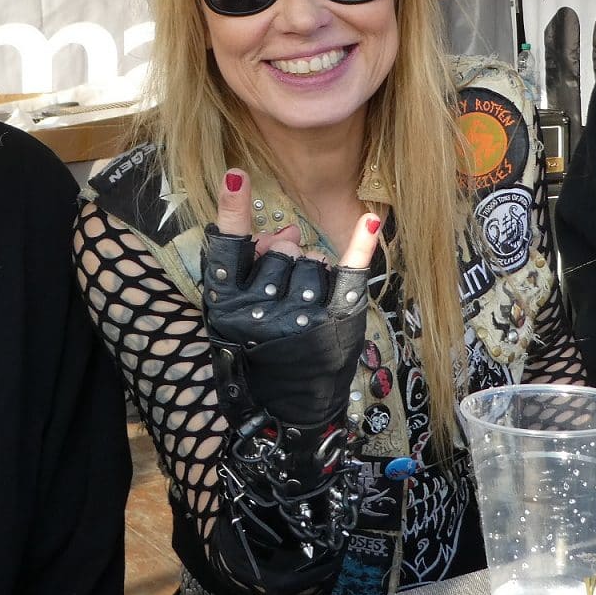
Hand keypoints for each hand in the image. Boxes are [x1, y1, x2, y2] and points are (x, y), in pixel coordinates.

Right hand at [201, 170, 381, 427]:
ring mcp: (300, 319)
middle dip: (286, 262)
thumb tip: (286, 232)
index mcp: (225, 308)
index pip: (228, 248)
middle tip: (283, 295)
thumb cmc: (258, 358)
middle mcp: (260, 312)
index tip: (239, 175)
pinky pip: (350, 274)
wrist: (284, 419)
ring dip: (312, 272)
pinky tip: (369, 219)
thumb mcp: (235, 317)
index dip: (232, 210)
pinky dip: (360, 246)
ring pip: (311, 259)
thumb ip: (251, 268)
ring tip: (305, 308)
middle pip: (280, 250)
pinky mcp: (336, 326)